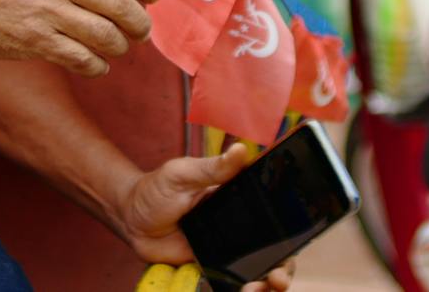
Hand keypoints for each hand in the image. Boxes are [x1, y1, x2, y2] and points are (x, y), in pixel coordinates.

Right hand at [0, 0, 157, 77]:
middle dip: (140, 22)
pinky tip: (96, 64)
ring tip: (119, 47)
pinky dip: (97, 66)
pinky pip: (82, 59)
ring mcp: (46, 11)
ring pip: (106, 35)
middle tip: (141, 31)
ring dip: (121, 46)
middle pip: (121, 4)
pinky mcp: (35, 41)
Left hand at [118, 146, 294, 291]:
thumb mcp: (183, 173)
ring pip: (258, 271)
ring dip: (266, 284)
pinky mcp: (211, 268)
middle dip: (283, 268)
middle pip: (274, 250)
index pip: (275, 213)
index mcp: (240, 198)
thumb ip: (212, 167)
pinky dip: (242, 290)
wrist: (131, 218)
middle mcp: (240, 225)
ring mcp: (228, 249)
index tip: (297, 239)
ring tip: (259, 289)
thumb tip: (240, 150)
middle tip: (278, 278)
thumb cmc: (157, 189)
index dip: (292, 230)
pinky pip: (232, 283)